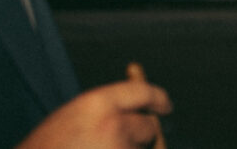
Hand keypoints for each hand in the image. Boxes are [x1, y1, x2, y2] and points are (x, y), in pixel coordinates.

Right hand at [17, 80, 171, 148]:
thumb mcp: (72, 117)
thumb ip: (106, 111)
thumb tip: (141, 111)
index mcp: (98, 103)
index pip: (142, 93)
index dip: (157, 98)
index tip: (164, 106)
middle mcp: (113, 124)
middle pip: (149, 126)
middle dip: (142, 136)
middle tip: (117, 144)